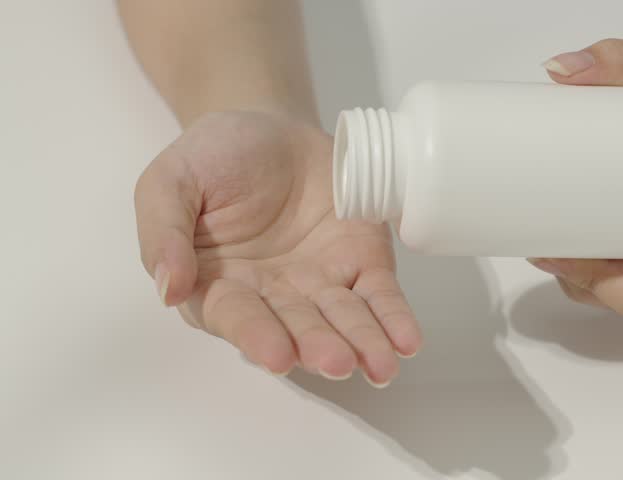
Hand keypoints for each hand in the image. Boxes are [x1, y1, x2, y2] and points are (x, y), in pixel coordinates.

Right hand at [134, 109, 421, 385]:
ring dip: (363, 343)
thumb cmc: (213, 156)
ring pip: (344, 319)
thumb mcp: (169, 182)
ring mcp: (321, 282)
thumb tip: (167, 288)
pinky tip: (407, 341)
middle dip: (319, 346)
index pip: (238, 317)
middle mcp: (273, 296)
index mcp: (220, 285)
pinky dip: (394, 318)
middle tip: (337, 362)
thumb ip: (163, 232)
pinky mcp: (361, 262)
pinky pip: (379, 294)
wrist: (269, 127)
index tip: (277, 355)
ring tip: (382, 364)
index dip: (257, 335)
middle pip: (298, 326)